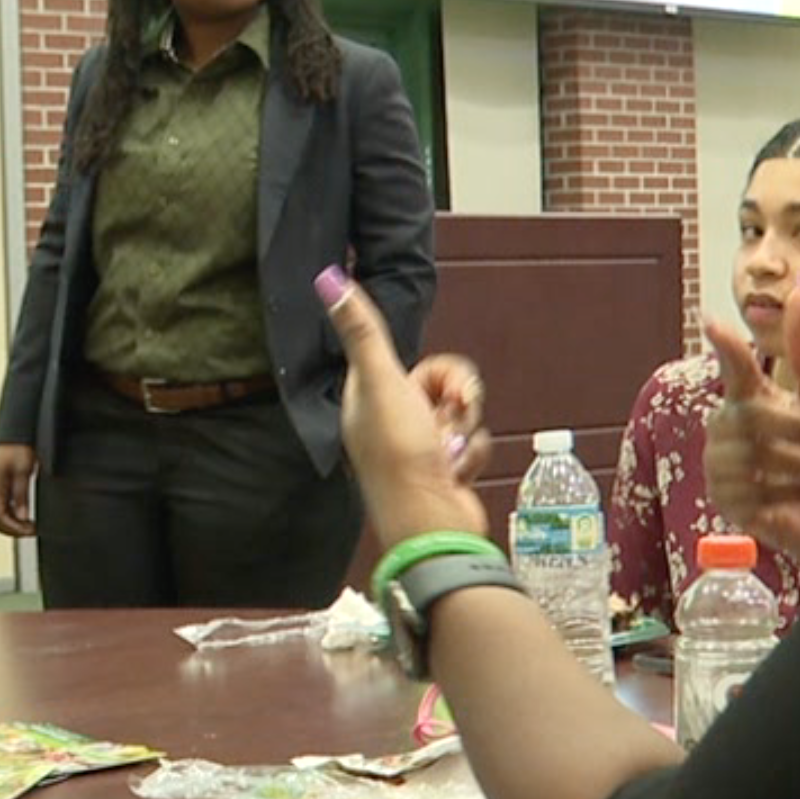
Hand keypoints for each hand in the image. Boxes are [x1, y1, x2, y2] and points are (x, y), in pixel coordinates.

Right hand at [0, 444, 37, 537]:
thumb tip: (22, 516)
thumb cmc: (18, 449)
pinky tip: (24, 516)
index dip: (14, 528)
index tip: (30, 531)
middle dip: (12, 530)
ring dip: (11, 524)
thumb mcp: (23, 472)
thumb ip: (21, 495)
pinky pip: (1, 509)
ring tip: (29, 526)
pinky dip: (11, 517)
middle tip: (31, 531)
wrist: (16, 436)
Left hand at [319, 266, 491, 546]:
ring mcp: (419, 448)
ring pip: (461, 414)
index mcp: (368, 400)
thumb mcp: (381, 382)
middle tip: (452, 419)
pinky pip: (471, 443)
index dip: (437, 373)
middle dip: (458, 401)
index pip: (414, 364)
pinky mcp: (443, 469)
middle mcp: (392, 422)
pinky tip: (456, 472)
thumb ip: (362, 330)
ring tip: (449, 453)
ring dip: (464, 430)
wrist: (433, 522)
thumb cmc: (400, 455)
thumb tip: (327, 277)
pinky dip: (471, 456)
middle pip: (444, 386)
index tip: (437, 388)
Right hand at [703, 275, 799, 574]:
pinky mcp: (726, 503)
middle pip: (756, 416)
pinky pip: (756, 489)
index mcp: (748, 400)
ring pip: (759, 453)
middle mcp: (726, 430)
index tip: (713, 321)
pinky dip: (794, 492)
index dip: (725, 348)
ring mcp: (721, 467)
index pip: (733, 369)